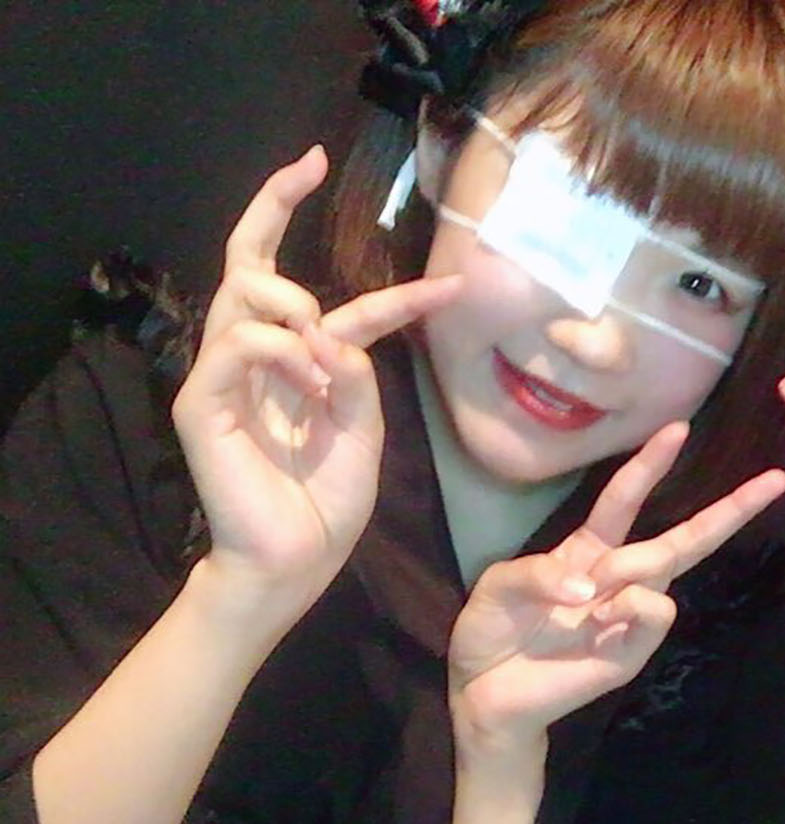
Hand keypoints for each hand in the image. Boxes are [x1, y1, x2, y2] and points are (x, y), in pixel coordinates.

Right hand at [172, 145, 462, 613]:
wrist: (295, 560)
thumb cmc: (327, 502)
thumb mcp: (365, 432)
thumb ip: (357, 377)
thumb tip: (336, 334)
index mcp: (304, 366)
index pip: (338, 306)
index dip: (393, 288)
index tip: (448, 276)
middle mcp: (262, 359)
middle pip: (250, 260)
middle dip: (274, 202)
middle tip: (308, 169)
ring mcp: (227, 376)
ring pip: (245, 288)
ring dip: (296, 304)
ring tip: (324, 352)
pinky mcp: (203, 401)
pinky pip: (240, 342)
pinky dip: (283, 351)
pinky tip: (311, 381)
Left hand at [448, 422, 784, 764]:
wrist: (484, 695)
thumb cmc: (490, 634)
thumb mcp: (499, 586)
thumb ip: (539, 572)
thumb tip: (592, 585)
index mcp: (588, 551)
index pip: (626, 498)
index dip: (650, 464)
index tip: (678, 427)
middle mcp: (618, 578)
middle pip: (685, 536)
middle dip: (733, 507)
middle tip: (776, 480)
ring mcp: (631, 615)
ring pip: (666, 566)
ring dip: (633, 565)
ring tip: (593, 594)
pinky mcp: (634, 651)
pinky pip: (657, 610)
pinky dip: (631, 603)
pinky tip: (598, 619)